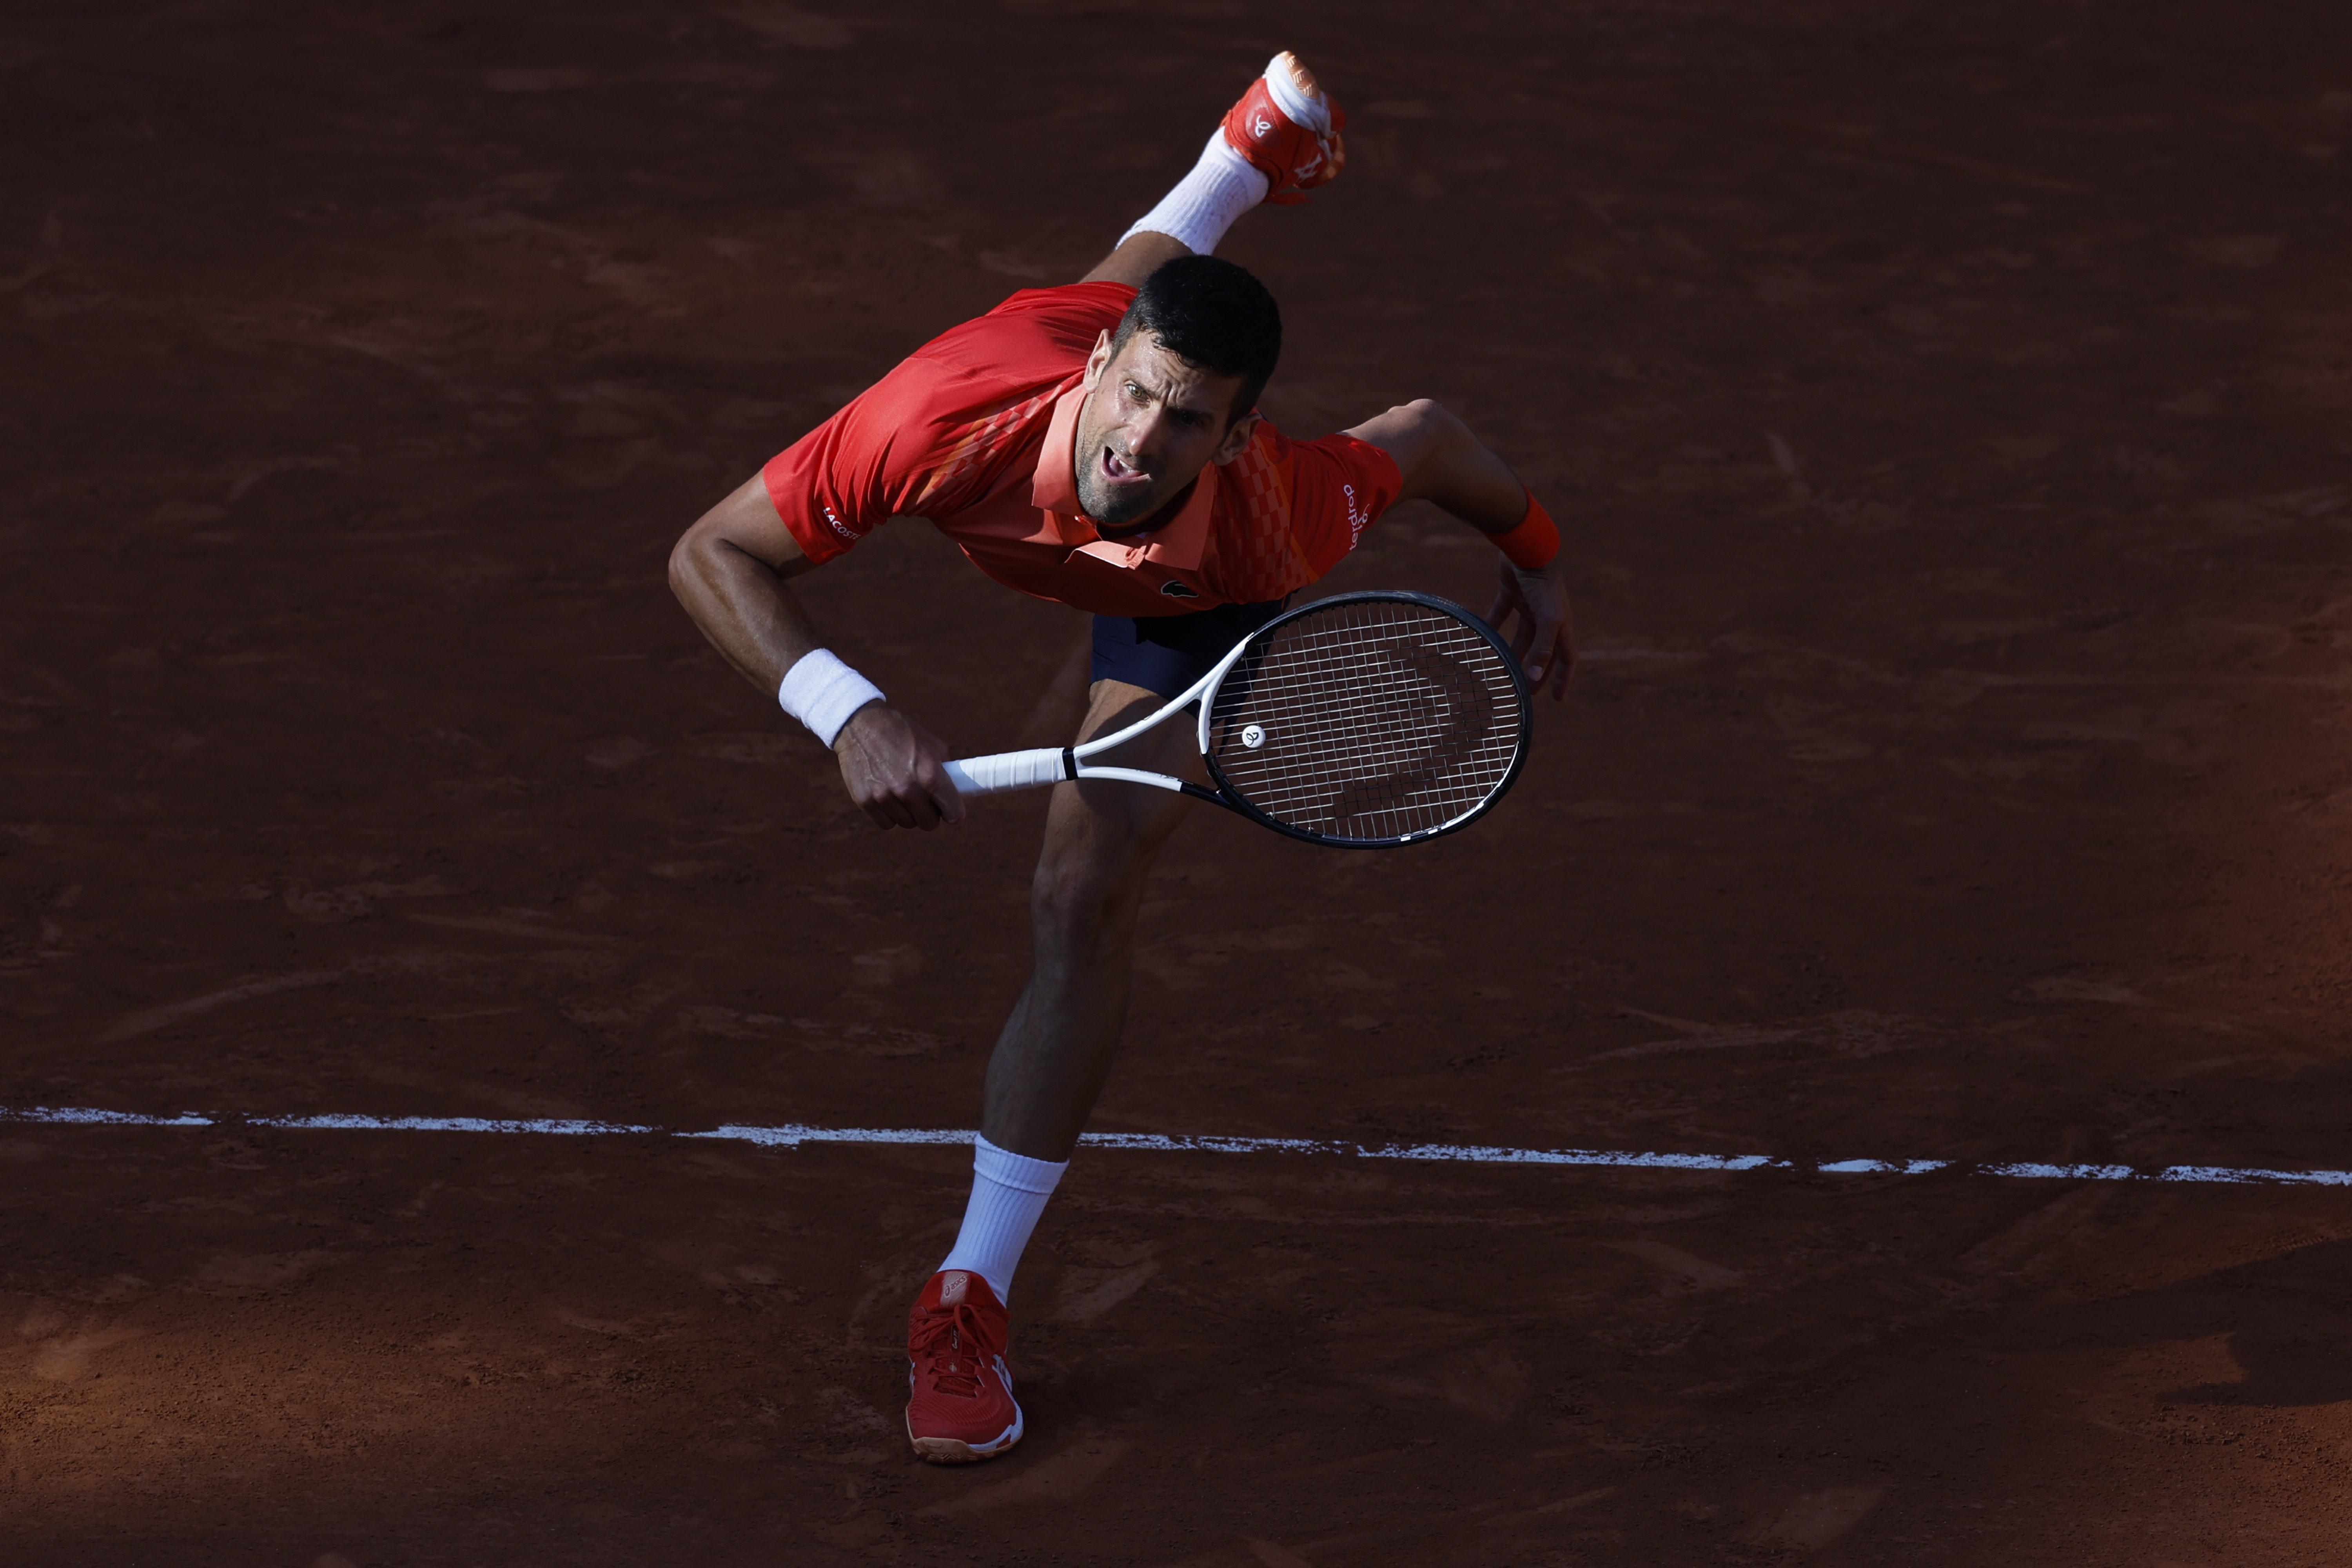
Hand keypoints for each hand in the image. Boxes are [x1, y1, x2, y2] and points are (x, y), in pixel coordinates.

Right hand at [832, 703, 964, 829]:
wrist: (861, 723)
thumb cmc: (901, 732)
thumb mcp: (932, 745)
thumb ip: (946, 771)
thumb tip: (956, 792)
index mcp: (931, 775)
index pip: (953, 813)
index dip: (954, 812)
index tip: (950, 810)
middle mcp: (908, 789)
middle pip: (929, 823)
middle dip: (930, 813)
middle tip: (924, 799)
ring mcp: (884, 797)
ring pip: (907, 823)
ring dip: (908, 812)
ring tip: (902, 791)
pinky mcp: (865, 801)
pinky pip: (886, 823)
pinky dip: (889, 814)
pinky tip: (887, 795)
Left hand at [1487, 556, 1575, 699]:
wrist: (1529, 549)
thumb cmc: (1544, 585)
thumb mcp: (1548, 620)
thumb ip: (1542, 649)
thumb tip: (1535, 678)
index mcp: (1561, 625)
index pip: (1566, 658)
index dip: (1563, 679)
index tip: (1557, 699)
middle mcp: (1547, 617)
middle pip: (1543, 652)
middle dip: (1537, 672)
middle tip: (1526, 692)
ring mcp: (1529, 605)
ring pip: (1521, 637)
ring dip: (1513, 653)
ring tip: (1502, 671)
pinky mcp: (1512, 593)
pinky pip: (1500, 615)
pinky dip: (1492, 626)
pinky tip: (1481, 638)